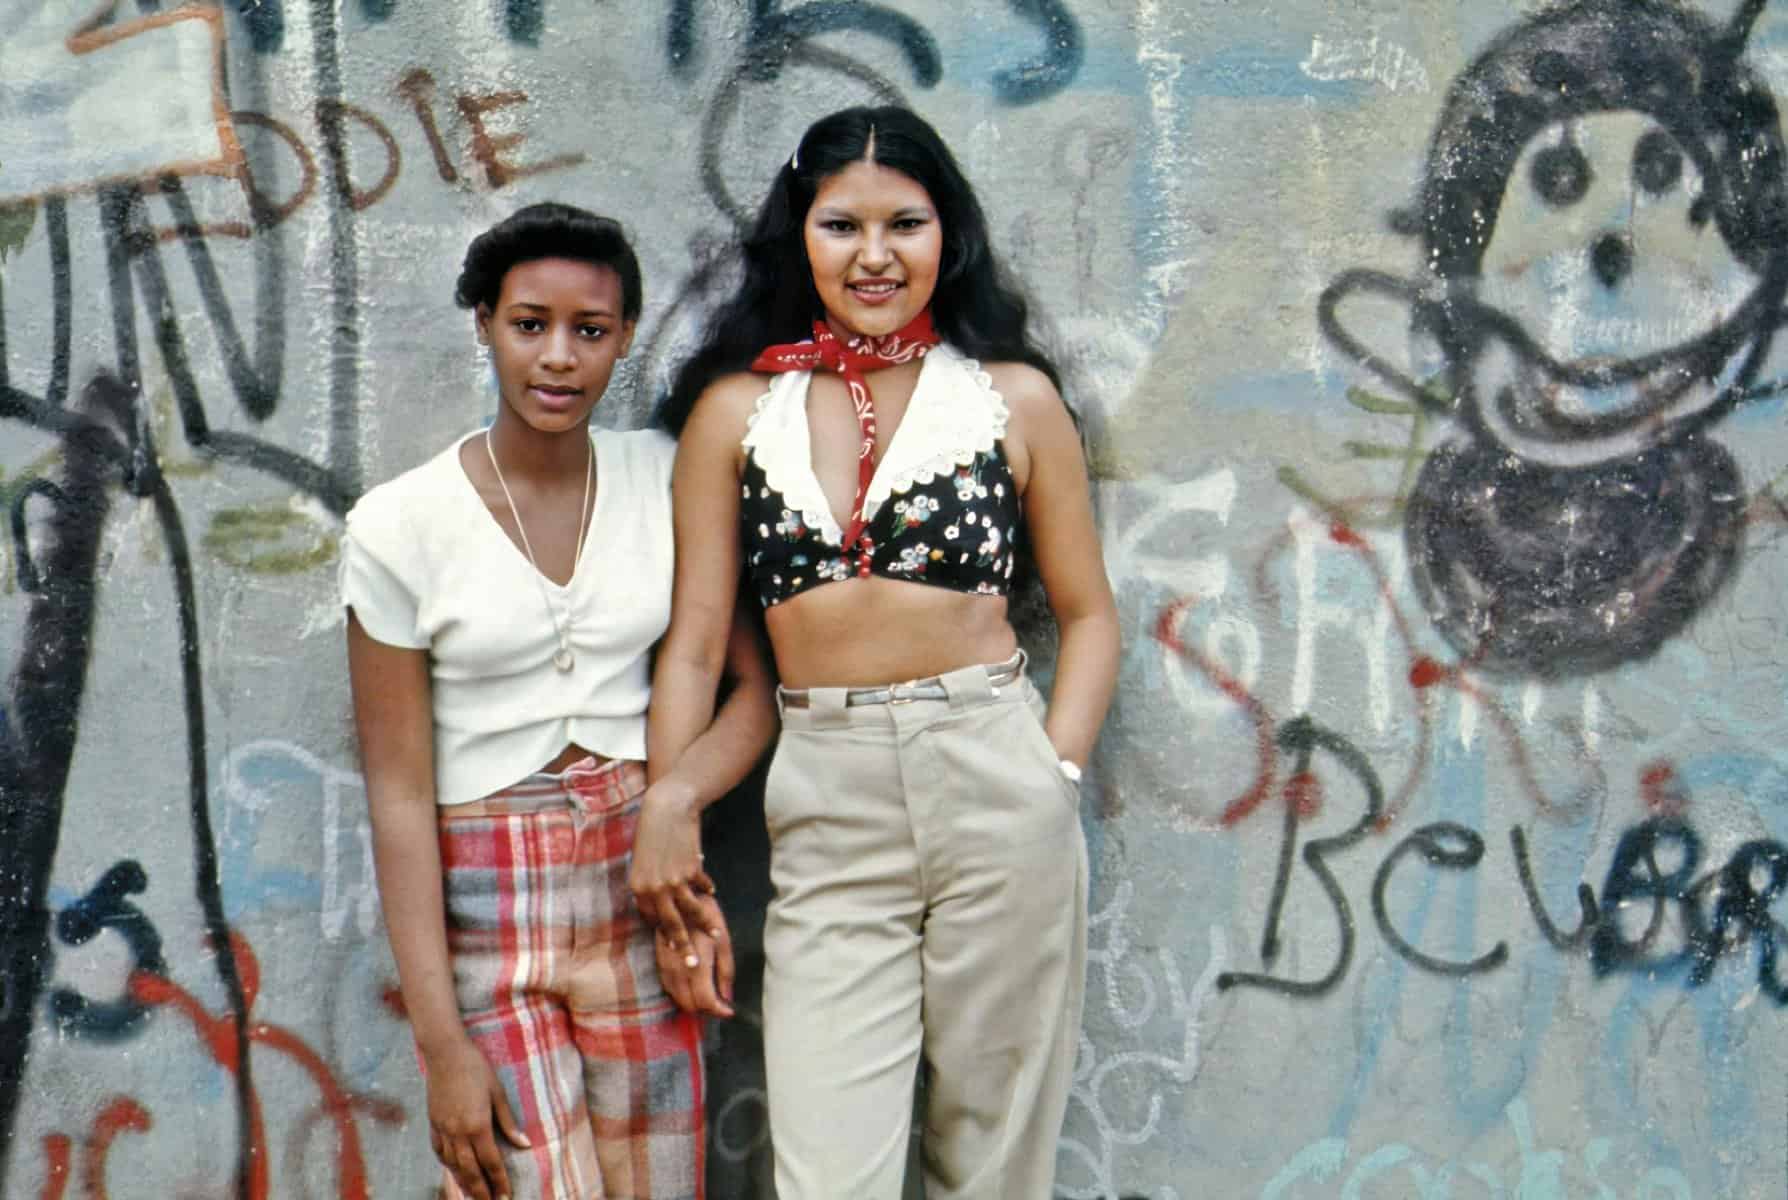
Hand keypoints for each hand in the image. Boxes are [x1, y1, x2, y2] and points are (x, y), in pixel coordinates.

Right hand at [422, 1034, 529, 1199]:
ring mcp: (442, 1129)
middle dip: (481, 1191)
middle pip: (470, 1170)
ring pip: (452, 1165)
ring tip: (473, 1195)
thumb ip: (509, 1122)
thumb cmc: (476, 1068)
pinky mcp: (433, 1123)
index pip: (491, 1161)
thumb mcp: (498, 1093)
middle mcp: (458, 1132)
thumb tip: (524, 1145)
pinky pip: (439, 1151)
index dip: (499, 1181)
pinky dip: (447, 1164)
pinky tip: (454, 1170)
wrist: (445, 1053)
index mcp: (478, 1125)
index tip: (506, 1195)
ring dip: (463, 1182)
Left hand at [629, 781, 719, 961]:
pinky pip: (702, 886)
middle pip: (671, 925)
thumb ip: (651, 882)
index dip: (664, 930)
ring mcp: (674, 880)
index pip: (653, 918)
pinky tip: (712, 893)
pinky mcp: (691, 870)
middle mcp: (654, 888)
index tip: (673, 944)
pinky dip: (707, 890)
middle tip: (693, 965)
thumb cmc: (651, 832)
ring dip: (705, 925)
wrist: (667, 808)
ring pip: (691, 912)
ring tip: (716, 935)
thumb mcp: (643, 860)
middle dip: (683, 947)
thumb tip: (662, 900)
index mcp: (638, 888)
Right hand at [654, 893, 734, 1017]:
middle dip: (707, 1010)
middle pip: (690, 1005)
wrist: (679, 896)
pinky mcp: (658, 963)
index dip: (719, 1010)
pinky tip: (694, 987)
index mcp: (698, 962)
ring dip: (694, 1004)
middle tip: (720, 1004)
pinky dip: (683, 995)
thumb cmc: (707, 917)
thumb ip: (726, 971)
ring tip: (710, 996)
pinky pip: (670, 989)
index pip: (706, 1001)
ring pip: (678, 1000)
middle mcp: (679, 968)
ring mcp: (666, 967)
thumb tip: (728, 997)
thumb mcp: (723, 941)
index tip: (729, 1010)